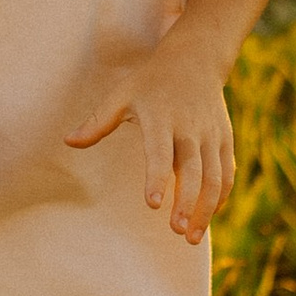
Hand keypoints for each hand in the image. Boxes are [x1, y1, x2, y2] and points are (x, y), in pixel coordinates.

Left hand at [65, 37, 237, 239]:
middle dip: (187, 202)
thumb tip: (68, 142)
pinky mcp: (224, 140)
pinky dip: (220, 197)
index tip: (153, 204)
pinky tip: (206, 218)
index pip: (160, 151)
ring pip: (215, 177)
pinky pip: (227, 173)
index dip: (157, 177)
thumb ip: (98, 122)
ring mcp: (211, 135)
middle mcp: (190, 128)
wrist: (195, 59)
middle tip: (176, 232)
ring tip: (191, 237)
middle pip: (194, 170)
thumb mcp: (122, 95)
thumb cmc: (150, 81)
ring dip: (206, 208)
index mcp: (161, 117)